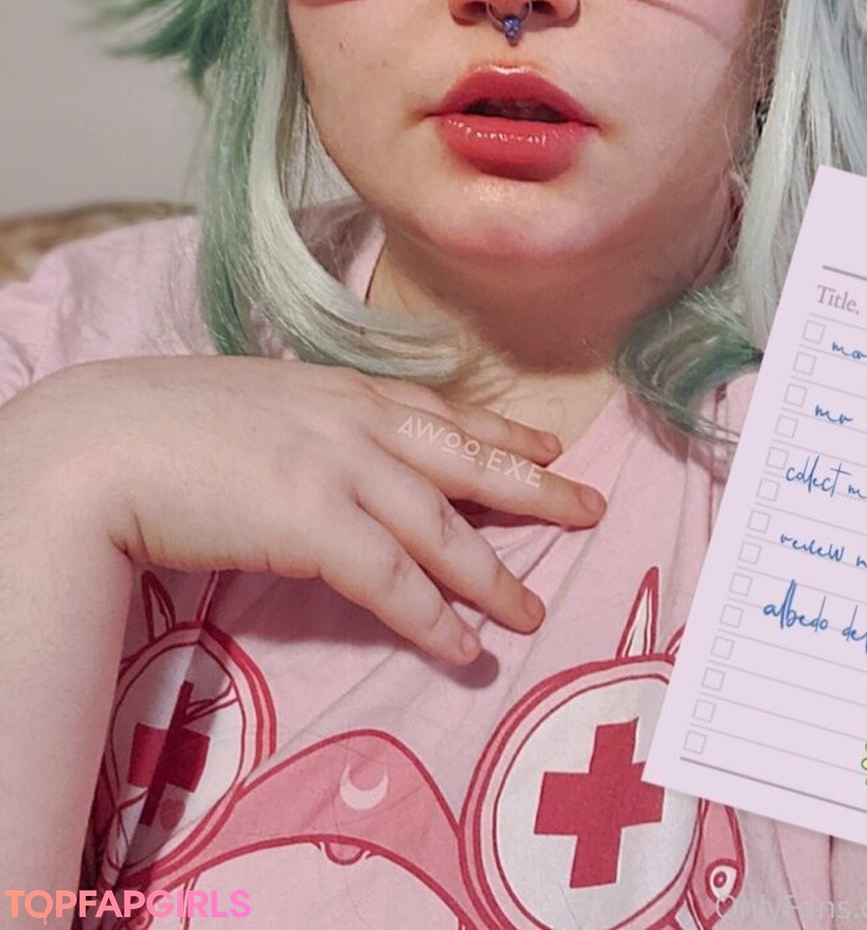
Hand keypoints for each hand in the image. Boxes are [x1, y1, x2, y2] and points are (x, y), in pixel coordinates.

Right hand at [1, 357, 605, 664]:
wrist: (107, 441)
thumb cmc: (167, 421)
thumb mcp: (258, 402)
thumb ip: (308, 421)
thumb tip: (326, 452)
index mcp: (343, 391)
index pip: (441, 411)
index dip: (498, 432)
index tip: (543, 444)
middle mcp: (357, 422)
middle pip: (467, 459)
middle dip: (534, 488)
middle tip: (590, 507)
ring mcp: (342, 470)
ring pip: (443, 527)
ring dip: (492, 574)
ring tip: (531, 610)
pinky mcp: (317, 524)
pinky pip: (395, 581)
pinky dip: (432, 617)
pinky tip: (461, 645)